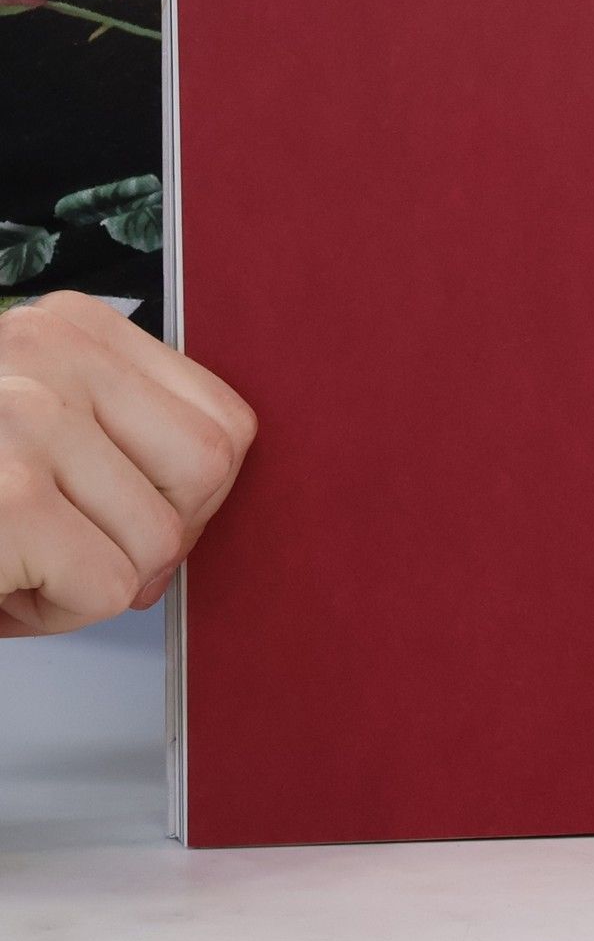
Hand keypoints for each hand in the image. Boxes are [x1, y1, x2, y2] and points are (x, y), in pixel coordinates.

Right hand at [0, 291, 254, 635]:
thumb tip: (218, 485)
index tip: (128, 512)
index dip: (192, 494)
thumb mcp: (42, 429)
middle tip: (75, 548)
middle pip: (208, 473)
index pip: (224, 421)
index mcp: (69, 327)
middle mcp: (49, 354)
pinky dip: (57, 613)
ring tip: (17, 556)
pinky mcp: (9, 496)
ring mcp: (26, 419)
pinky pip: (108, 587)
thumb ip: (123, 430)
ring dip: (94, 580)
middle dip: (156, 537)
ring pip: (162, 541)